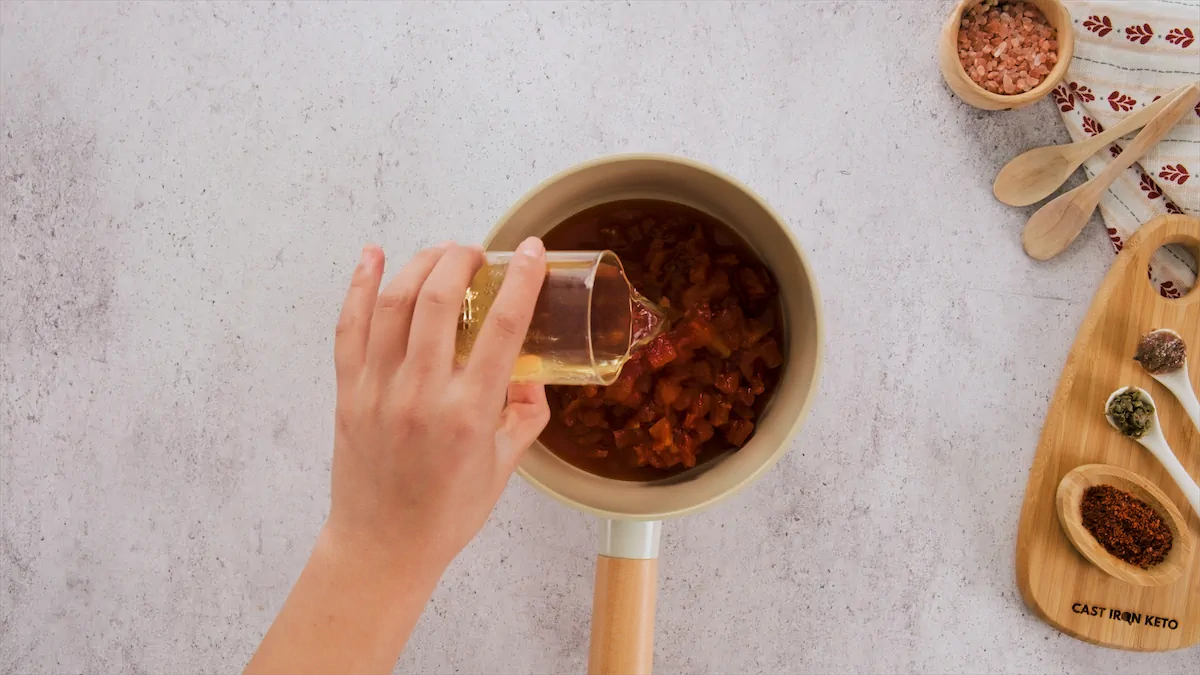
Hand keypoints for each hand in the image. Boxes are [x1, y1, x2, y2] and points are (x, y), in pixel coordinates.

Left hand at [326, 238, 549, 568]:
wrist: (383, 546)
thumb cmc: (446, 513)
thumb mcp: (504, 467)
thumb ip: (524, 414)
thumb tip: (531, 372)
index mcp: (468, 414)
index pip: (502, 328)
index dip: (522, 280)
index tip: (533, 252)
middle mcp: (421, 395)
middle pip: (438, 300)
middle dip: (461, 260)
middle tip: (477, 253)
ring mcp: (378, 390)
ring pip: (393, 304)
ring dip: (419, 264)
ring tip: (441, 253)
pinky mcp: (349, 393)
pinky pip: (349, 327)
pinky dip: (359, 286)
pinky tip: (372, 257)